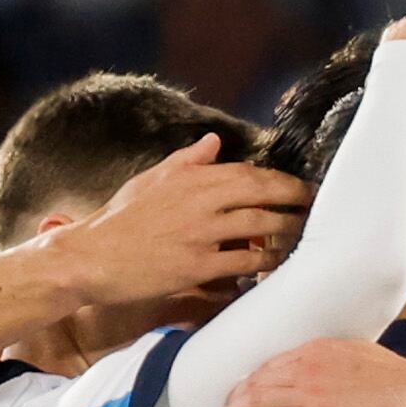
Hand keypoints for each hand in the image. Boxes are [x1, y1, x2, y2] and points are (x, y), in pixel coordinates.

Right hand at [54, 134, 305, 309]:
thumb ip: (187, 160)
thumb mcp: (151, 179)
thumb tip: (213, 141)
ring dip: (286, 232)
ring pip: (259, 227)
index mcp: (190, 177)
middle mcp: (199, 200)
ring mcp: (200, 233)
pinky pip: (243, 263)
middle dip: (295, 200)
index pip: (248, 172)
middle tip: (314, 208)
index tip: (300, 186)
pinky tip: (274, 265)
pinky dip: (263, 263)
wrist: (91, 257)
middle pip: (261, 193)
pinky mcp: (197, 265)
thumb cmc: (120, 220)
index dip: (280, 180)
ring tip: (302, 236)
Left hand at [216, 339, 405, 406]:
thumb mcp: (358, 353)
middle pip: (256, 382)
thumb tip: (327, 364)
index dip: (251, 381)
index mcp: (315, 350)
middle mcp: (305, 367)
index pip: (271, 365)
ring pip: (257, 402)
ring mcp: (309, 393)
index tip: (242, 393)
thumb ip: (334, 358)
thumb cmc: (395, 376)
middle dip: (235, 398)